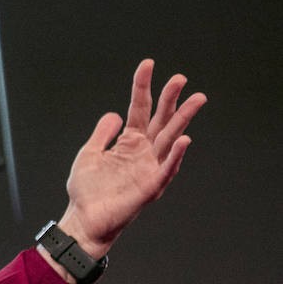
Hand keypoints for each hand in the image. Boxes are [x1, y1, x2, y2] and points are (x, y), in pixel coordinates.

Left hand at [58, 59, 205, 259]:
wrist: (85, 219)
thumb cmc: (87, 189)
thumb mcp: (90, 153)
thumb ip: (102, 133)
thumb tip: (115, 113)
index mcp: (128, 142)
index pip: (139, 108)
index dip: (143, 87)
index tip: (148, 64)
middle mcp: (143, 151)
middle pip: (161, 119)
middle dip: (171, 98)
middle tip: (181, 77)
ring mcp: (149, 167)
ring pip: (170, 138)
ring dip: (184, 119)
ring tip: (197, 98)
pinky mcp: (151, 186)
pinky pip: (166, 168)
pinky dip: (176, 154)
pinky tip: (184, 139)